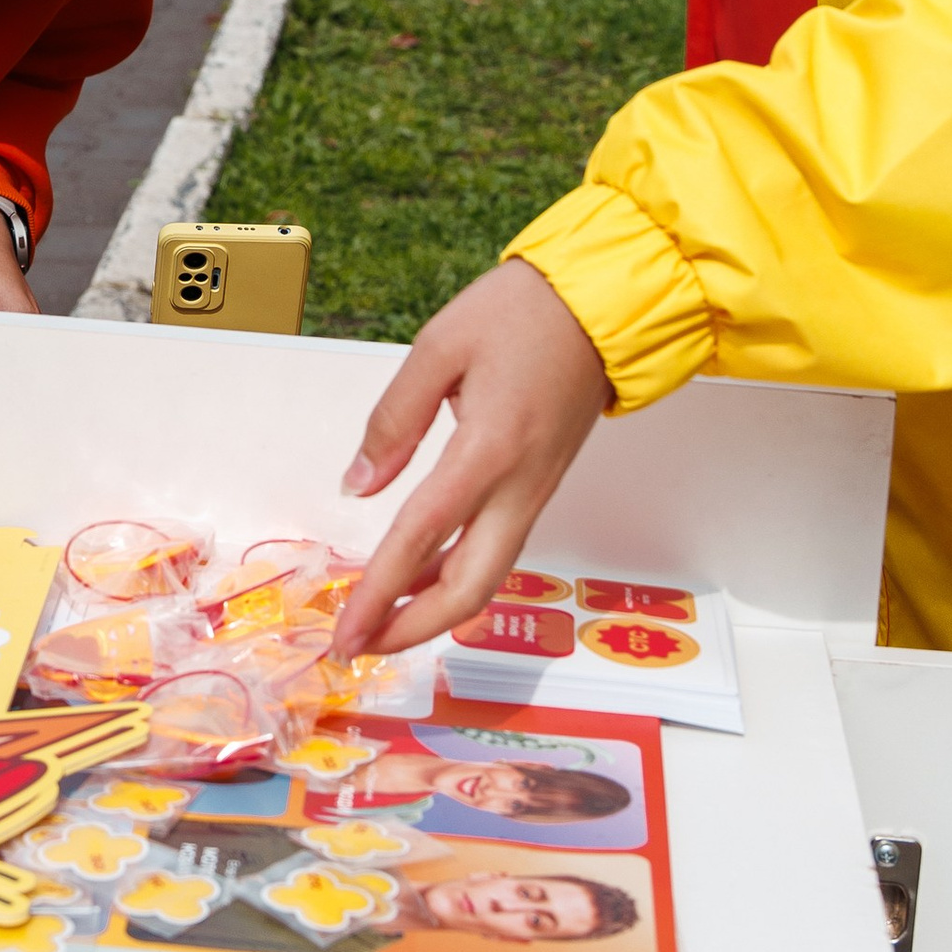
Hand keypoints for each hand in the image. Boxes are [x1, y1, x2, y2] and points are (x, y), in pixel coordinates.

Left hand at [331, 260, 611, 656]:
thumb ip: (395, 419)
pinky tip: (421, 577)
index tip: (346, 631)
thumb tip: (358, 483)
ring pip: (489, 575)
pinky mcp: (541, 484)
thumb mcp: (440, 345)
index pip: (423, 535)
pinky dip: (458, 575)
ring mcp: (537, 489)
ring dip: (434, 608)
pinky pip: (499, 548)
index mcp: (490, 447)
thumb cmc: (524, 312)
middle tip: (359, 646)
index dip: (380, 591)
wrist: (605, 304)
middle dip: (412, 629)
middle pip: (471, 586)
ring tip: (380, 620)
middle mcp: (520, 484)